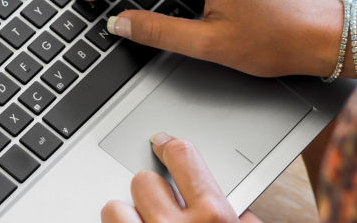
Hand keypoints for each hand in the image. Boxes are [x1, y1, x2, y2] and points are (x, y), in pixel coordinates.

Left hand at [101, 132, 262, 222]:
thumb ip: (241, 220)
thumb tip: (240, 209)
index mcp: (213, 218)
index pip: (183, 156)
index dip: (169, 145)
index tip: (161, 142)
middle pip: (145, 180)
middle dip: (152, 192)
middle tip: (163, 207)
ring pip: (116, 206)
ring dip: (128, 214)